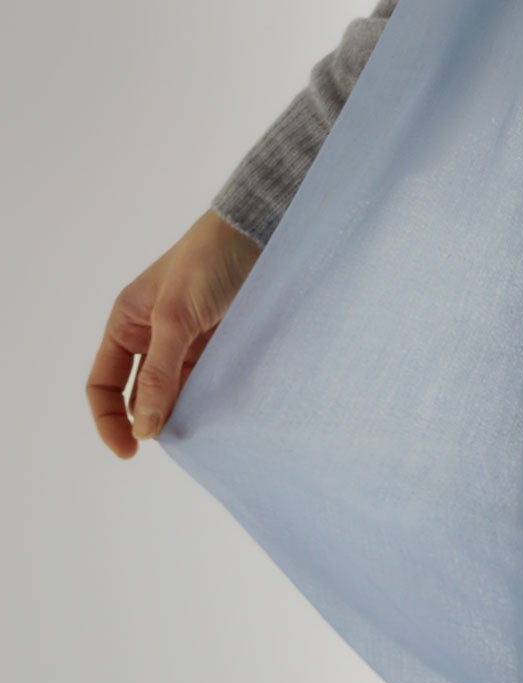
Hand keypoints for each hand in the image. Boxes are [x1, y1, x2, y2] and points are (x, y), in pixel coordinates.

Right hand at [86, 209, 261, 456]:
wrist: (258, 231)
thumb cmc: (207, 262)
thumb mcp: (175, 317)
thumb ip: (160, 373)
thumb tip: (145, 428)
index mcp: (126, 324)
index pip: (104, 385)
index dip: (109, 420)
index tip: (131, 450)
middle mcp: (151, 336)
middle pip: (141, 394)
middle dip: (153, 419)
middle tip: (180, 438)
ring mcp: (187, 341)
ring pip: (177, 392)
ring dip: (186, 411)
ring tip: (204, 427)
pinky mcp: (219, 342)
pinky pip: (207, 380)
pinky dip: (211, 398)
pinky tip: (223, 411)